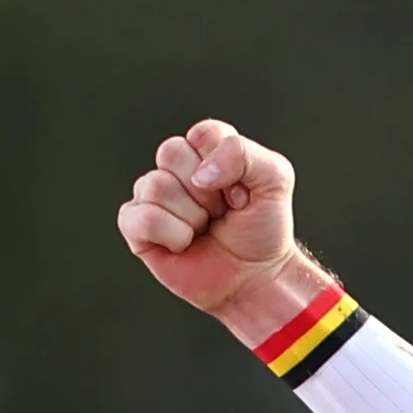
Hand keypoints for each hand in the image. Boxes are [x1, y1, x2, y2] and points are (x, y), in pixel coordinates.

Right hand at [115, 119, 330, 345]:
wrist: (258, 278)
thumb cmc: (264, 230)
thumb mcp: (276, 180)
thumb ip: (244, 154)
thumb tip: (200, 174)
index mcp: (205, 151)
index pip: (203, 134)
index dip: (228, 166)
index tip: (243, 192)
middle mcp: (174, 168)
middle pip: (171, 152)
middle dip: (207, 191)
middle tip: (222, 212)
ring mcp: (152, 196)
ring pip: (156, 186)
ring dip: (193, 217)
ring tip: (205, 229)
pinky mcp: (136, 226)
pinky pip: (141, 218)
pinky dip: (172, 235)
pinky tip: (184, 244)